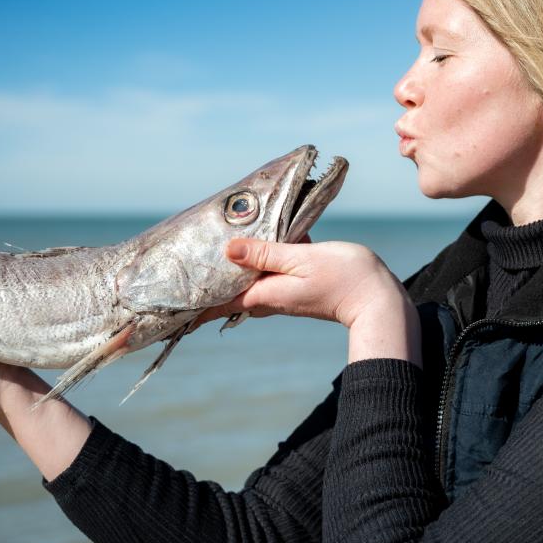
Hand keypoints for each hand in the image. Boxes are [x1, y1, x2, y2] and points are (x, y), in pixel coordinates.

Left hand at [197, 239, 421, 366]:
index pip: (216, 304)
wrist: (378, 299)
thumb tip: (227, 250)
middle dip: (203, 281)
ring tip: (206, 247)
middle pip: (226, 291)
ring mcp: (282, 291)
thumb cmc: (344, 278)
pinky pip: (268, 268)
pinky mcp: (296, 282)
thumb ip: (265, 253)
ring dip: (231, 263)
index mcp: (264, 295)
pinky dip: (259, 254)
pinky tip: (261, 234)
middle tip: (176, 270)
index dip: (189, 306)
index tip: (163, 308)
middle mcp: (268, 297)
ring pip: (247, 276)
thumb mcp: (302, 259)